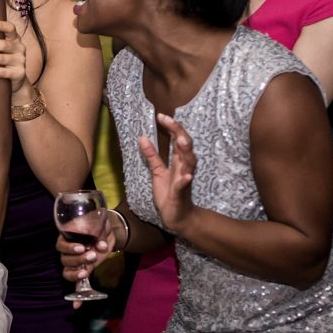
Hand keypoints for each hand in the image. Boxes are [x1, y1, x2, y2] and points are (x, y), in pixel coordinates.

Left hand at [0, 17, 33, 95]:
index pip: (11, 29)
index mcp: (15, 39)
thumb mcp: (2, 50)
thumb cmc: (3, 62)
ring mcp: (20, 61)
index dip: (1, 25)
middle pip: (3, 45)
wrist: (16, 81)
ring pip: (1, 58)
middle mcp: (19, 48)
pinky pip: (2, 72)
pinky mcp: (19, 73)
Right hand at [58, 210, 122, 291]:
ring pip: (67, 272)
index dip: (69, 247)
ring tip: (87, 271)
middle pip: (64, 260)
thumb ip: (99, 233)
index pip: (61, 244)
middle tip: (92, 255)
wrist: (106, 232)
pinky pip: (77, 285)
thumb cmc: (99, 225)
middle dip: (78, 260)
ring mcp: (75, 263)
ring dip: (76, 273)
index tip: (82, 247)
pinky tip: (77, 306)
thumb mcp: (100, 224)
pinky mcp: (83, 271)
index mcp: (68, 237)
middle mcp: (68, 251)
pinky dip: (77, 296)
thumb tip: (100, 245)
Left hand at [138, 114, 195, 234]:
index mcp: (178, 161)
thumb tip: (142, 137)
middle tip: (169, 120)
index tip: (161, 116)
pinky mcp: (181, 193)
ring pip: (189, 163)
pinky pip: (184, 186)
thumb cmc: (169, 193)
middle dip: (178, 132)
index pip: (177, 139)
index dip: (171, 127)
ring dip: (186, 151)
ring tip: (180, 140)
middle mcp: (184, 167)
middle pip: (186, 146)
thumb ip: (152, 156)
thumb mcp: (157, 172)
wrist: (177, 216)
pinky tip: (186, 176)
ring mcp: (184, 180)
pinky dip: (186, 180)